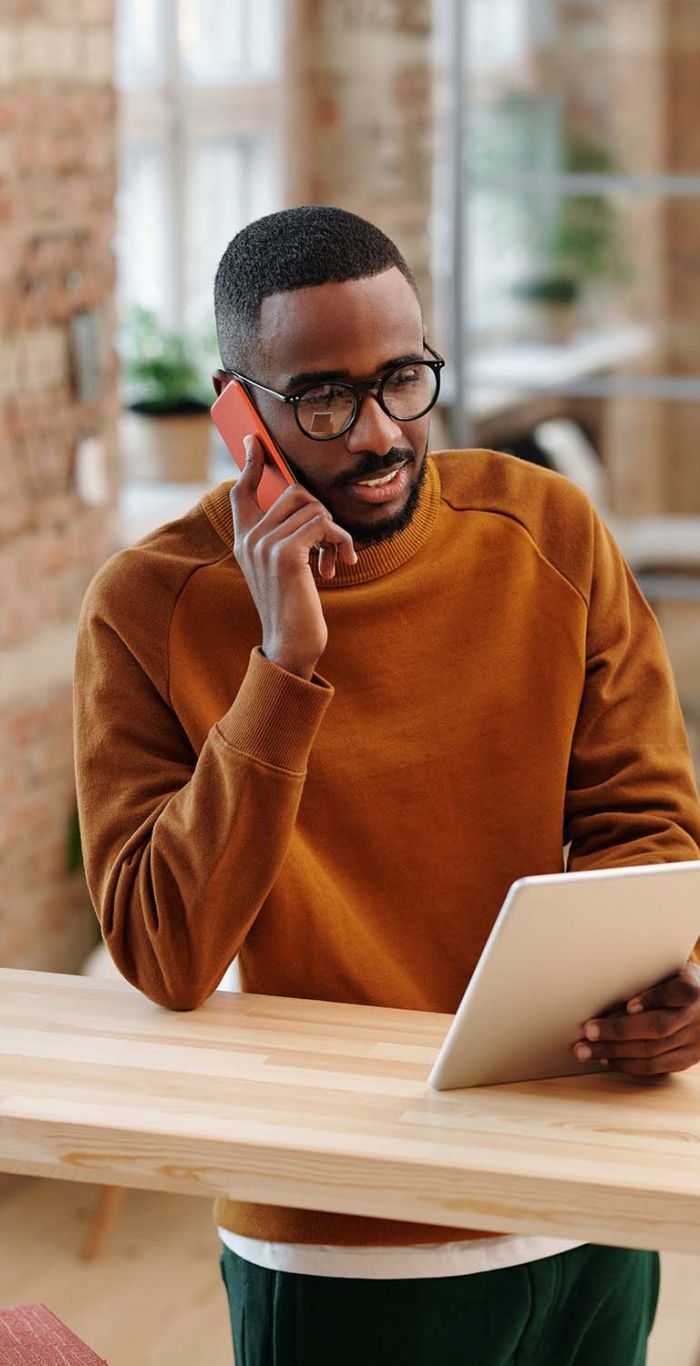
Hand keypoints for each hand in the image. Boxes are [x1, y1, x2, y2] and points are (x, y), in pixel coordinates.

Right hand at [230, 434, 356, 679]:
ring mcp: (265, 544)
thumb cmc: (294, 606)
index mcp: (245, 540)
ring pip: (313, 507)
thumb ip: (286, 536)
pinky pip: (322, 525)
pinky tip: (340, 565)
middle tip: (331, 545)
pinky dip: (340, 542)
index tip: (255, 440)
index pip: (241, 490)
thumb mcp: (285, 567)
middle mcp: (250, 538)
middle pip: (294, 492)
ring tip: (336, 559)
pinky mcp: (285, 554)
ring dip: (335, 532)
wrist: (291, 644)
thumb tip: (306, 504)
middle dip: (321, 514)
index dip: (250, 463)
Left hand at [572, 962, 699, 1075]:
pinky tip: (606, 1059)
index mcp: (694, 988)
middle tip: (588, 1030)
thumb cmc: (679, 982)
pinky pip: (655, 1067)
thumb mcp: (673, 971)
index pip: (678, 992)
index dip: (653, 999)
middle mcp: (697, 1017)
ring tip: (587, 1049)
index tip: (630, 1005)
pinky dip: (628, 1064)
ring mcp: (694, 1041)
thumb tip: (605, 986)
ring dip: (615, 1052)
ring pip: (652, 1051)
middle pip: (658, 1026)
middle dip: (618, 1030)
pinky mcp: (687, 1059)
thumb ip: (651, 978)